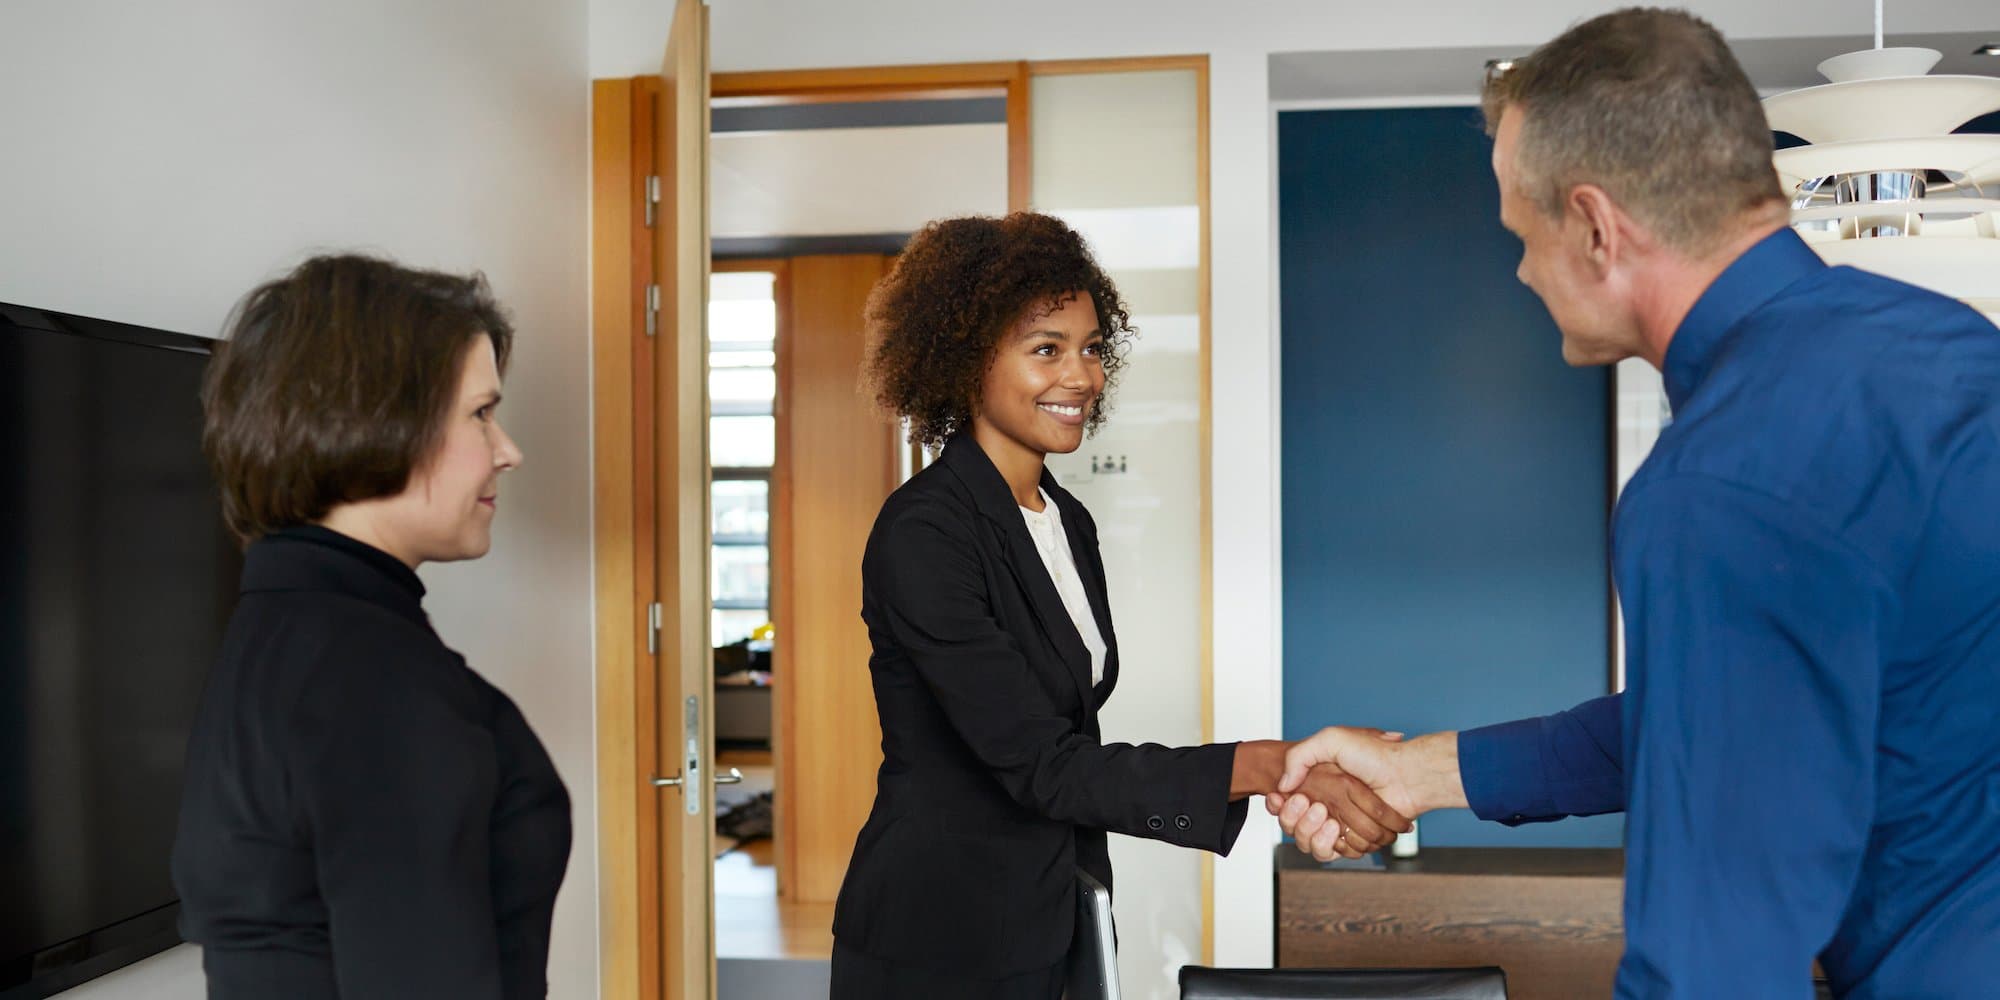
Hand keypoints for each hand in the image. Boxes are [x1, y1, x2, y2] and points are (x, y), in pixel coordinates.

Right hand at [1265, 727, 1464, 861]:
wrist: (1406, 775)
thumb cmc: (1374, 755)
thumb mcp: (1331, 739)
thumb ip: (1299, 756)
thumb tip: (1283, 786)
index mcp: (1320, 784)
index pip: (1286, 803)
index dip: (1278, 805)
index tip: (1277, 797)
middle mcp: (1327, 806)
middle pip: (1292, 827)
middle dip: (1291, 817)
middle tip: (1305, 802)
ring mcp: (1341, 824)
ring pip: (1307, 843)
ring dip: (1308, 830)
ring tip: (1322, 813)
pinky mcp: (1355, 840)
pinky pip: (1332, 852)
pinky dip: (1329, 842)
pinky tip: (1332, 825)